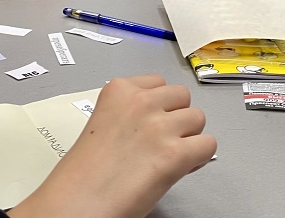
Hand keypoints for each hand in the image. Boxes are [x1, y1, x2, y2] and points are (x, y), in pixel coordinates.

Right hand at [11, 75, 215, 217]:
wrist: (77, 202)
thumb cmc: (82, 174)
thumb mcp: (102, 123)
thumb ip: (128, 113)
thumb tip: (156, 119)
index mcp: (118, 90)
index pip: (158, 82)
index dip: (159, 105)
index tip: (153, 120)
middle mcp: (141, 102)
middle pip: (182, 96)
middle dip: (177, 117)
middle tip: (163, 140)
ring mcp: (159, 126)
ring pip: (198, 118)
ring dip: (189, 137)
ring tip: (170, 156)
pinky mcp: (174, 154)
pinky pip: (208, 145)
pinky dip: (199, 158)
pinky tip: (180, 168)